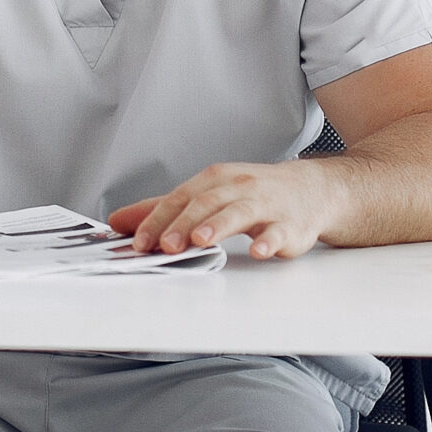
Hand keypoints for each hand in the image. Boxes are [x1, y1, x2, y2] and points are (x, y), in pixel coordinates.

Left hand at [107, 160, 341, 260]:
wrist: (311, 190)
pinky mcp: (291, 224)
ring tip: (201, 241)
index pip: (180, 198)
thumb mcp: (207, 194)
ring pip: (239, 213)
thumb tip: (120, 222)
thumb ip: (164, 209)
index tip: (138, 242)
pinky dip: (269, 241)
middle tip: (164, 245)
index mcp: (214, 180)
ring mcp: (266, 205)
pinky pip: (279, 232)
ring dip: (219, 226)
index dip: (157, 220)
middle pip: (206, 204)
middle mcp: (238, 188)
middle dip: (183, 224)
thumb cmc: (254, 193)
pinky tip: (258, 250)